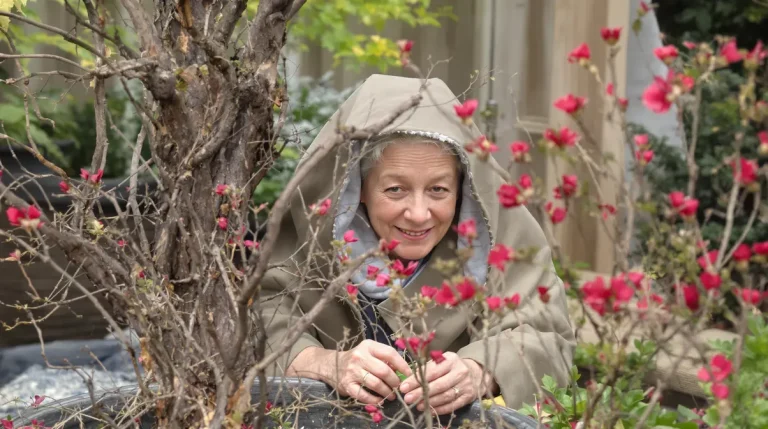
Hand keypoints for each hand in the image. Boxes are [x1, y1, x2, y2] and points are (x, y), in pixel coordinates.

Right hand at [288, 340, 411, 404]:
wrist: (331, 364)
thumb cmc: (357, 358)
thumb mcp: (369, 351)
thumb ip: (384, 358)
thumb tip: (403, 370)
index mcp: (368, 346)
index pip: (390, 354)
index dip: (402, 365)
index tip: (409, 374)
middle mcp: (360, 357)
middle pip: (384, 371)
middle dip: (395, 381)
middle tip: (399, 387)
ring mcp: (352, 371)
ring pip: (375, 384)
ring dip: (387, 392)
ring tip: (391, 395)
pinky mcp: (347, 385)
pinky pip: (364, 395)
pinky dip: (374, 400)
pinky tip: (379, 401)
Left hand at [398, 352, 496, 414]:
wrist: (477, 372)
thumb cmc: (453, 366)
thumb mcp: (442, 361)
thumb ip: (427, 368)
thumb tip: (409, 379)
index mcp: (451, 360)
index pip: (431, 371)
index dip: (416, 380)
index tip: (403, 386)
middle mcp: (460, 372)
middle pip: (439, 385)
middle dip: (421, 393)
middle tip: (408, 398)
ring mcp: (465, 385)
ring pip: (445, 396)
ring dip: (430, 402)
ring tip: (417, 405)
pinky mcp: (468, 397)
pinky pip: (453, 405)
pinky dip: (440, 409)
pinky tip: (429, 410)